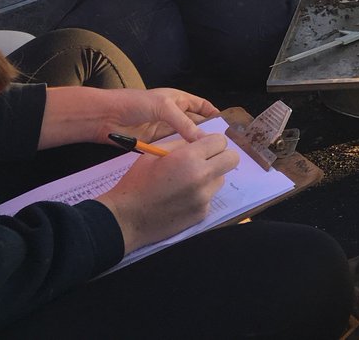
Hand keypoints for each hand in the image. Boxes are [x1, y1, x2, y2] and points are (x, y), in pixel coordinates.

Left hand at [39, 86, 219, 149]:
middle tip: (221, 149)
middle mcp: (174, 114)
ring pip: (185, 139)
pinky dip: (180, 154)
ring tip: (209, 159)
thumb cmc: (135, 103)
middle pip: (196, 124)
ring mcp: (164, 129)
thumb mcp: (164, 108)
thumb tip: (203, 140)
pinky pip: (172, 149)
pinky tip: (189, 163)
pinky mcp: (155, 143)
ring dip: (193, 147)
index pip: (203, 107)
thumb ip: (184, 124)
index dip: (214, 115)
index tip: (227, 130)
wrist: (106, 117)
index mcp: (179, 100)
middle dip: (207, 134)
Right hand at [97, 132, 238, 251]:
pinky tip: (182, 197)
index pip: (221, 141)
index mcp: (190, 158)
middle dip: (221, 156)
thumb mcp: (156, 153)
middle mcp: (202, 177)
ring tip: (187, 180)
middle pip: (232, 159)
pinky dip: (201, 194)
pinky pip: (210, 197)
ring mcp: (204, 198)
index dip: (212, 141)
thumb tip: (201, 140)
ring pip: (221, 178)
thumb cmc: (137, 182)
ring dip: (210, 176)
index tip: (204, 146)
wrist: (126, 218)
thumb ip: (182, 144)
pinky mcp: (202, 214)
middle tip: (205, 159)